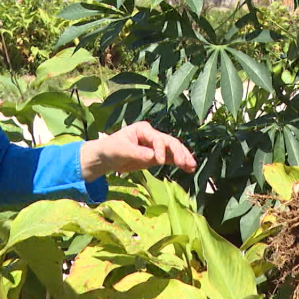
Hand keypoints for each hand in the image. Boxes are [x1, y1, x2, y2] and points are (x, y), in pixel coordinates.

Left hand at [80, 121, 196, 180]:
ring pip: (173, 150)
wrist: (106, 157)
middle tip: (185, 162)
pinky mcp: (156, 157)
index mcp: (143, 129)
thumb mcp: (122, 150)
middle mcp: (152, 136)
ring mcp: (156, 146)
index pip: (157, 139)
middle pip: (170, 142)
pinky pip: (170, 159)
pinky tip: (189, 168)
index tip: (158, 161)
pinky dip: (179, 163)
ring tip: (192, 166)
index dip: (160, 149)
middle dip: (179, 152)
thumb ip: (138, 153)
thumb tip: (155, 158)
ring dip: (183, 157)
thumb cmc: (111, 149)